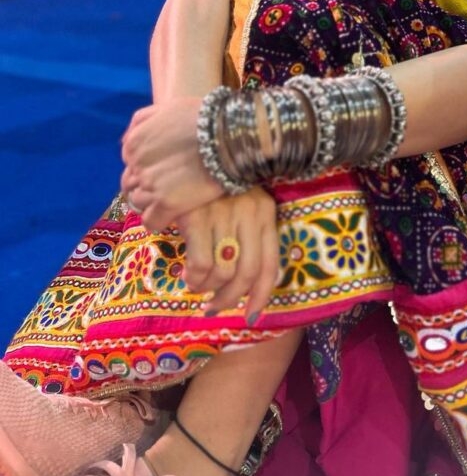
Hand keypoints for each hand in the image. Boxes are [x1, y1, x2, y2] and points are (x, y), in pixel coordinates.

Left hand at [121, 97, 223, 230]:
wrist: (230, 134)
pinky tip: (172, 212)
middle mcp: (137, 166)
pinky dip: (158, 219)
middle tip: (169, 182)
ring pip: (138, 202)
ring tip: (173, 195)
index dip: (147, 164)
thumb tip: (125, 141)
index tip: (165, 164)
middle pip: (130, 184)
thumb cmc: (202, 117)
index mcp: (134, 143)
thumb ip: (141, 120)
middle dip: (145, 184)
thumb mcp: (167, 107)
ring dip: (152, 201)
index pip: (129, 162)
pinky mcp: (168, 204)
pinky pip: (151, 221)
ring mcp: (151, 186)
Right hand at [177, 188, 279, 319]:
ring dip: (207, 288)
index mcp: (265, 211)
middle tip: (214, 308)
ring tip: (197, 284)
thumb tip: (243, 287)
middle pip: (247, 274)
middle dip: (230, 299)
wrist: (186, 159)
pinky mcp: (197, 216)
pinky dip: (193, 278)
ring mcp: (223, 213)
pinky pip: (200, 265)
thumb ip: (246, 239)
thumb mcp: (239, 209)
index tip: (251, 315)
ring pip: (222, 272)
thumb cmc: (212, 191)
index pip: (270, 264)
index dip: (262, 296)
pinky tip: (186, 275)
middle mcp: (249, 212)